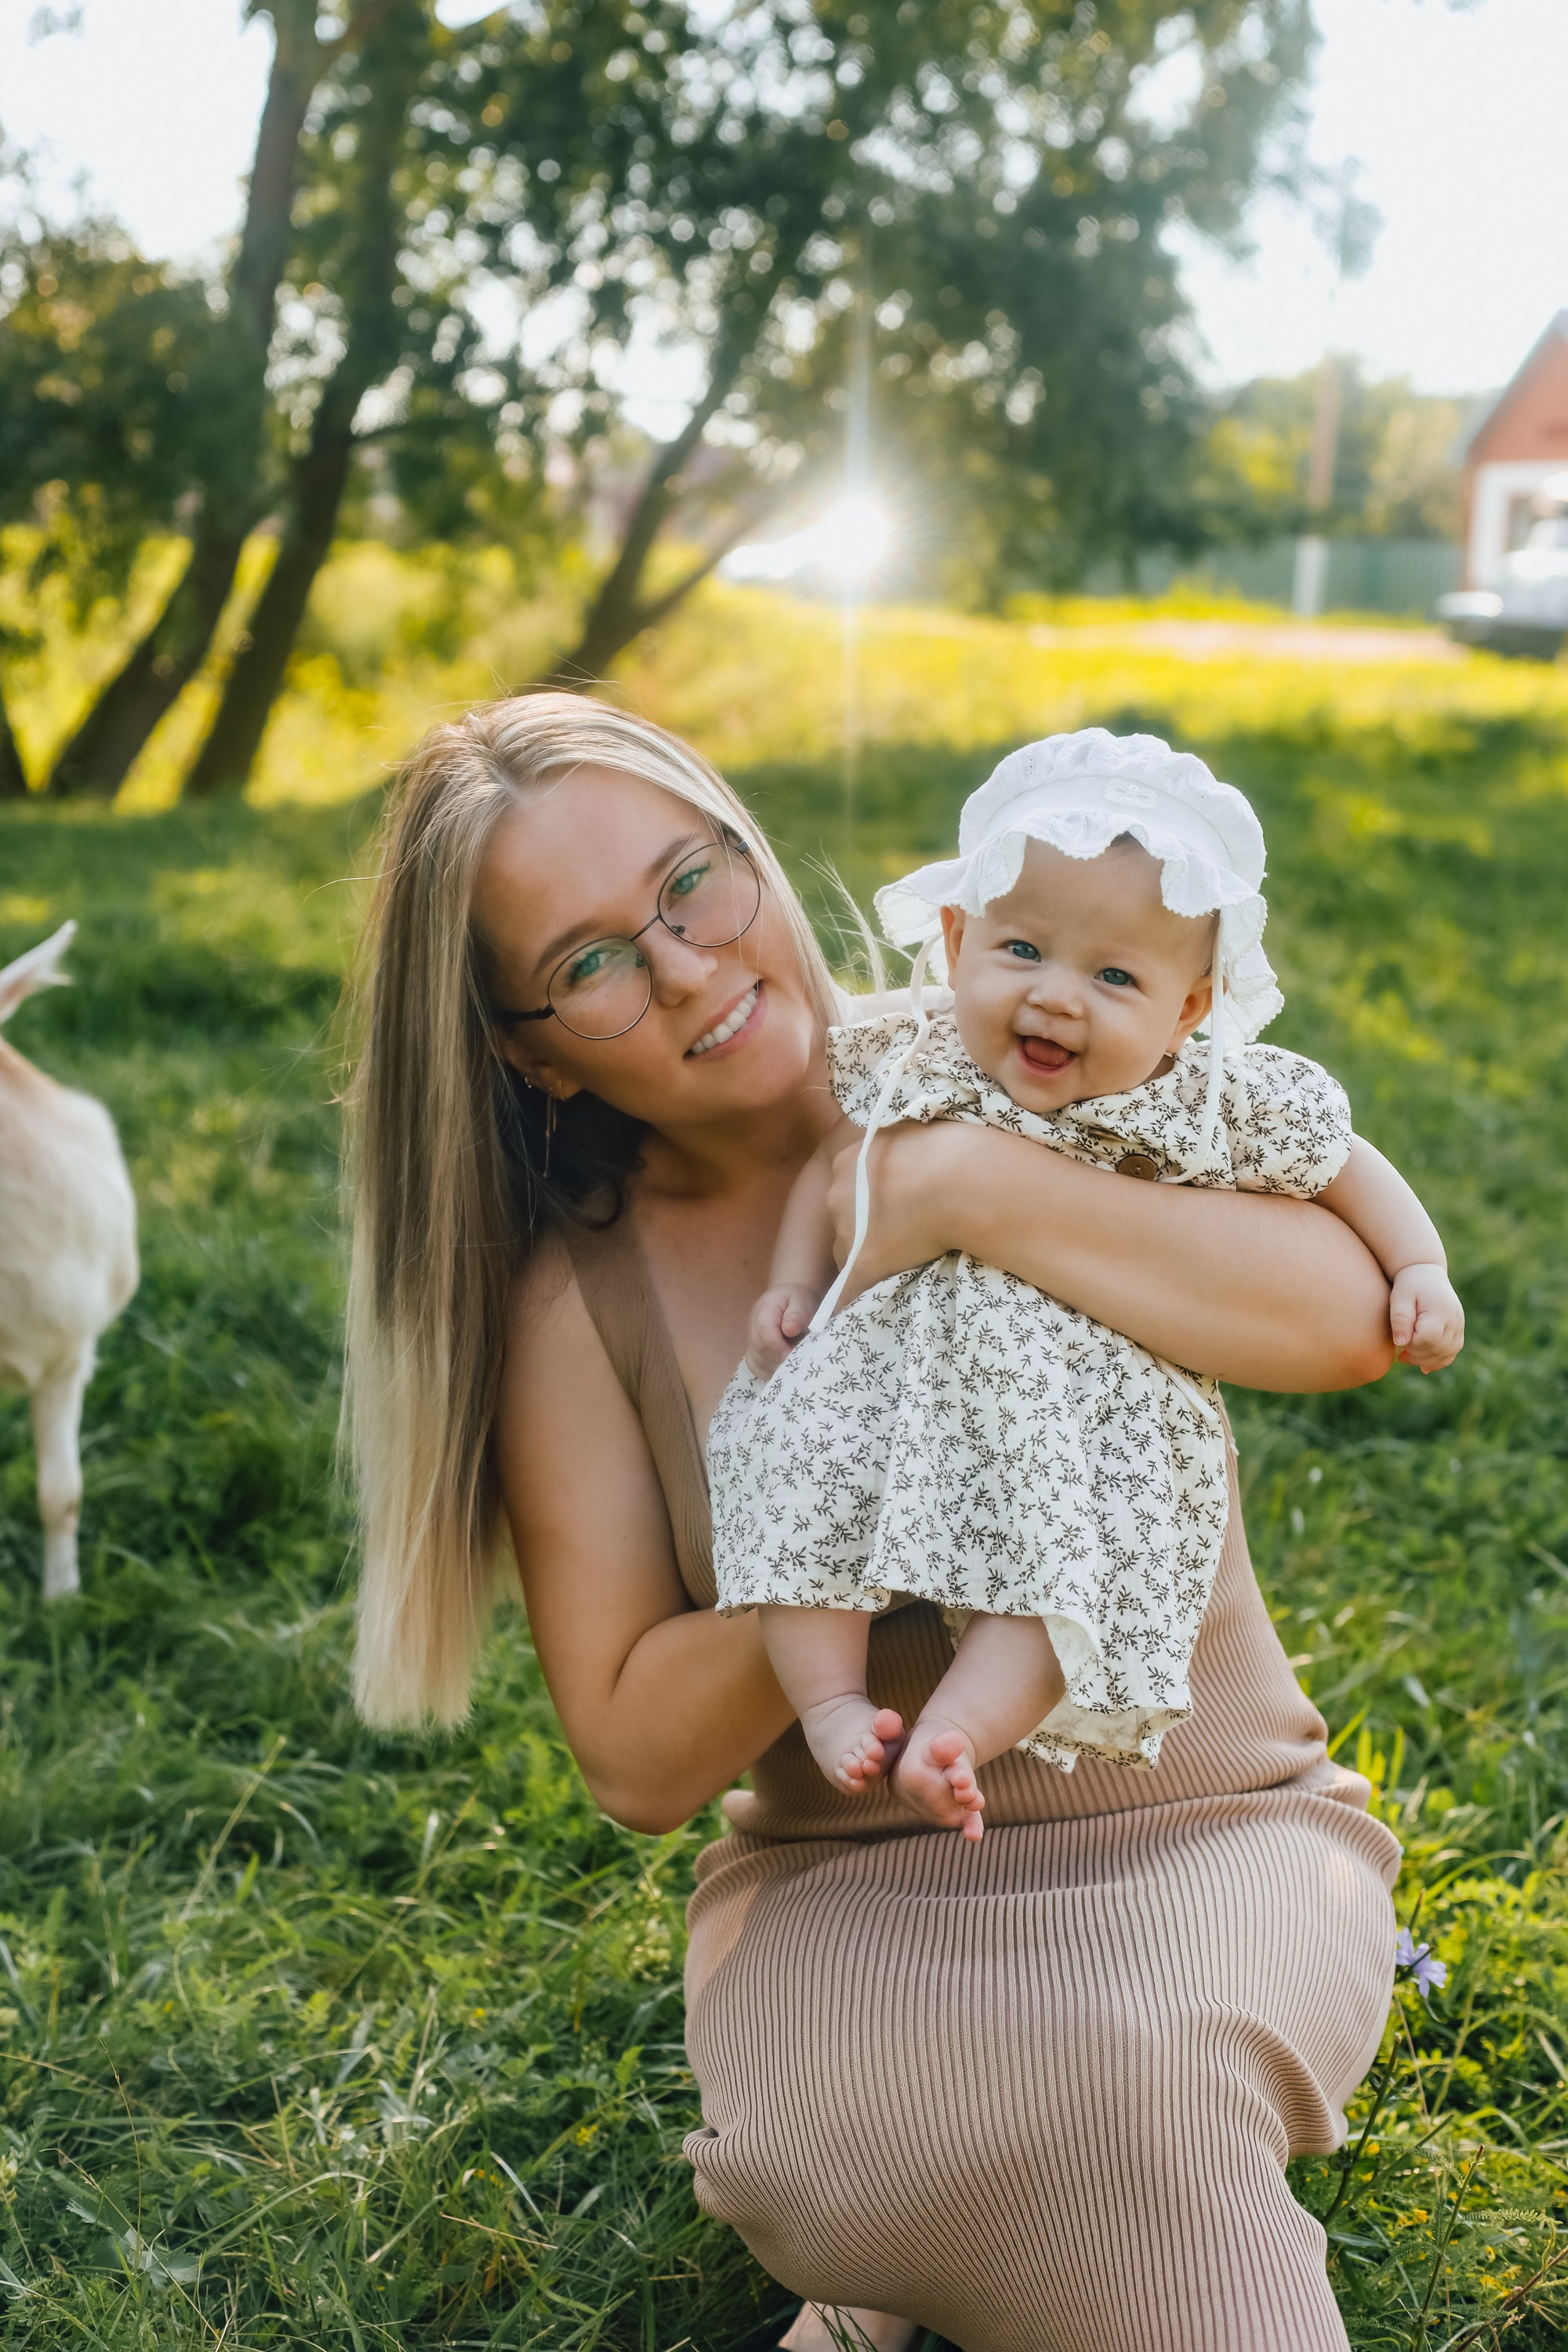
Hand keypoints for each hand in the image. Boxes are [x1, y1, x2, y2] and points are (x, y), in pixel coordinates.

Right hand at [745, 1282, 823, 1376]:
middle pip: (758, 1349)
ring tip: (793, 1361)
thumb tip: (790, 1329)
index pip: (764, 1331)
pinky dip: (770, 1372)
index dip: (777, 1346)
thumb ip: (797, 1315)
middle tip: (798, 1358)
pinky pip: (756, 1368)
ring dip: (775, 1366)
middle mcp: (753, 1327)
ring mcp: (752, 1341)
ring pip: (756, 1362)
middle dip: (779, 1358)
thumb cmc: (797, 1299)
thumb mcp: (801, 1301)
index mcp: (764, 1311)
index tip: (793, 1353)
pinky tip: (784, 1367)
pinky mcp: (755, 1351)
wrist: (790, 1297)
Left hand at [824, 1119, 968, 1302]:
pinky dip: (844, 1301)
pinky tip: (842, 1314)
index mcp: (847, 1161)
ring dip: (870, 1253)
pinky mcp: (864, 1263)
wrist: (959, 1180)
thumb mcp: (907, 1130)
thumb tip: (899, 1143)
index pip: (849, 1188)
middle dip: (866, 1225)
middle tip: (902, 1227)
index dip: (869, 1200)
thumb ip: (893, 1143)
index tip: (892, 1204)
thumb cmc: (944, 1149)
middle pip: (845, 1218)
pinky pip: (846, 1289)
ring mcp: (848, 1231)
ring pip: (849, 1250)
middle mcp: (837, 1194)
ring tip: (907, 1252)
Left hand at [1389, 1262, 1463, 1371]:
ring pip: (1446, 1355)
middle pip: (1438, 1350)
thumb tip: (1401, 1343)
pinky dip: (1438, 1361)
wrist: (1426, 1275)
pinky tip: (1423, 1365)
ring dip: (1426, 1361)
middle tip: (1399, 1353)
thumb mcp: (1400, 1296)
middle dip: (1416, 1355)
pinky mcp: (1458, 1332)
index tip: (1399, 1341)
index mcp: (1440, 1311)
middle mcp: (1454, 1320)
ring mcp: (1459, 1327)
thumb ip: (1400, 1318)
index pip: (1428, 1339)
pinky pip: (1451, 1353)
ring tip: (1406, 1356)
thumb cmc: (1410, 1285)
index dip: (1412, 1345)